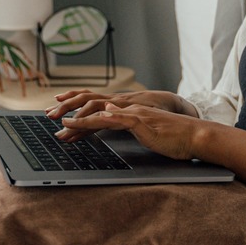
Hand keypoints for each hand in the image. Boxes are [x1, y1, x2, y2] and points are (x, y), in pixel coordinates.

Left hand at [46, 89, 197, 141]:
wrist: (195, 136)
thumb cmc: (174, 138)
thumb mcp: (147, 131)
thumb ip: (129, 124)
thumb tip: (110, 116)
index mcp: (129, 112)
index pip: (98, 109)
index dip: (78, 112)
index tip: (60, 117)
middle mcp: (129, 109)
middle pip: (94, 106)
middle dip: (71, 110)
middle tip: (50, 116)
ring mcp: (135, 114)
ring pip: (102, 112)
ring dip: (80, 118)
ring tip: (62, 124)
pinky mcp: (142, 123)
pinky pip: (118, 120)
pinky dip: (103, 119)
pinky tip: (92, 120)